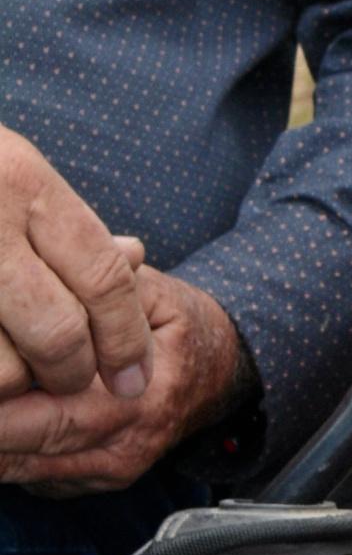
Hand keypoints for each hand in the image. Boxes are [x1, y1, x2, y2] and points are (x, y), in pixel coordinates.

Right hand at [0, 127, 155, 404]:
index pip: (104, 278)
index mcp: (20, 180)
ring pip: (2, 367)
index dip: (126, 338)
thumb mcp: (5, 171)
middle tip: (68, 378)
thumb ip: (61, 221)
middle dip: (73, 372)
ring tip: (11, 372)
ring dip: (12, 383)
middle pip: (59, 334)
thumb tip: (135, 255)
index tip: (132, 374)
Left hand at [0, 265, 246, 492]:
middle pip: (18, 449)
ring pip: (15, 467)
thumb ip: (108, 284)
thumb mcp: (149, 292)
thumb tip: (79, 262)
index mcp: (137, 402)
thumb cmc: (175, 326)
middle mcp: (120, 448)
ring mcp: (102, 470)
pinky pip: (26, 474)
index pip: (46, 415)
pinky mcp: (85, 480)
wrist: (218, 374)